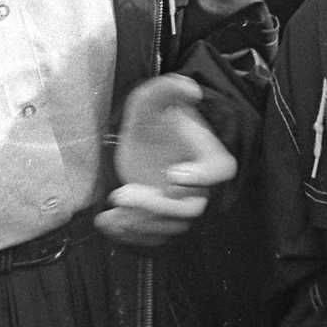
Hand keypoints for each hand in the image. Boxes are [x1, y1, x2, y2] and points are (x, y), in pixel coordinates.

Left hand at [99, 75, 235, 247]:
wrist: (145, 142)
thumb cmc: (155, 120)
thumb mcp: (154, 100)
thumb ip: (168, 89)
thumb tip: (189, 89)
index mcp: (210, 157)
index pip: (219, 171)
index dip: (201, 177)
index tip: (173, 174)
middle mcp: (201, 188)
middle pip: (188, 208)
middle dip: (154, 205)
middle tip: (122, 194)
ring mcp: (181, 208)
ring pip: (167, 227)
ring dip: (138, 222)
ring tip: (111, 208)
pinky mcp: (163, 222)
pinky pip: (152, 237)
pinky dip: (128, 234)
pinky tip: (106, 221)